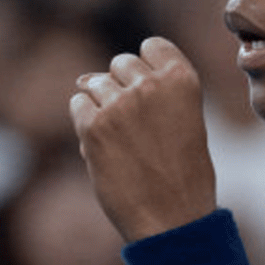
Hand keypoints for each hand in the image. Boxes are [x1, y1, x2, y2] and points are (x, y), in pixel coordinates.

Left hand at [71, 37, 216, 242]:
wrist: (174, 219)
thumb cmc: (183, 174)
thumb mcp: (186, 121)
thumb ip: (151, 92)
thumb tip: (83, 77)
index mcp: (183, 79)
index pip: (152, 45)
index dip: (148, 68)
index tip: (153, 96)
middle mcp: (150, 85)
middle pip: (121, 62)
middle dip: (122, 87)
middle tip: (137, 127)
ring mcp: (119, 104)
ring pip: (95, 83)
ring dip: (103, 106)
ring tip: (123, 140)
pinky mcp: (94, 127)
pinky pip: (78, 105)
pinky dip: (86, 123)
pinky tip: (105, 147)